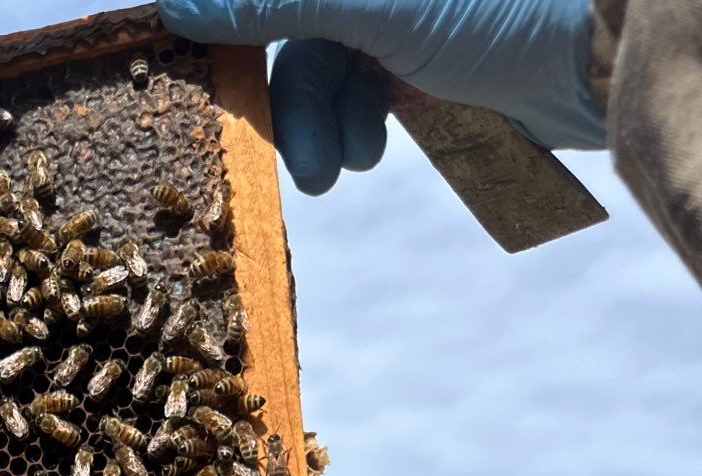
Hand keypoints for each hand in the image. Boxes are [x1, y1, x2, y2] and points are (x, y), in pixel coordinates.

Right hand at [157, 0, 605, 194]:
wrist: (596, 57)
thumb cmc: (497, 8)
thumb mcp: (368, 4)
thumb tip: (175, 5)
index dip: (227, 23)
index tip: (194, 70)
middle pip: (286, 33)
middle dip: (285, 101)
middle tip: (294, 161)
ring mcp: (395, 14)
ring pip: (319, 74)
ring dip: (318, 128)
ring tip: (344, 164)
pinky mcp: (418, 61)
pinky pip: (355, 99)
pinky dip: (351, 132)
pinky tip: (371, 150)